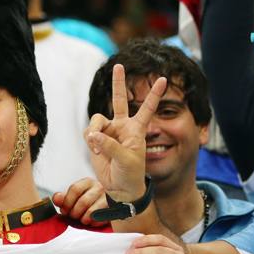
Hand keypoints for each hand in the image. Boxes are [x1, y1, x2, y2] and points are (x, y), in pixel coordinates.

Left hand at [52, 177, 109, 225]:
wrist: (104, 205)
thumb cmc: (86, 200)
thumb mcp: (73, 197)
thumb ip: (63, 198)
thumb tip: (56, 199)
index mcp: (87, 182)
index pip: (75, 189)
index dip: (67, 202)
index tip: (64, 211)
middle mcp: (99, 187)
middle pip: (83, 202)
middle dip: (75, 213)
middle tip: (73, 217)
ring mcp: (107, 198)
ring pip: (92, 212)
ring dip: (83, 219)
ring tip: (82, 219)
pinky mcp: (112, 209)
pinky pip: (100, 219)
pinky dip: (92, 223)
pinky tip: (91, 221)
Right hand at [85, 64, 165, 201]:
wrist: (119, 187)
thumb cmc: (130, 174)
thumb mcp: (126, 160)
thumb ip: (110, 146)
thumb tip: (94, 134)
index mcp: (137, 129)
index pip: (147, 108)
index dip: (154, 94)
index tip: (164, 79)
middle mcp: (123, 126)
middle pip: (119, 99)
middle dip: (118, 83)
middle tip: (118, 66)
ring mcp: (109, 131)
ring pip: (96, 120)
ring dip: (94, 132)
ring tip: (97, 145)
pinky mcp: (96, 139)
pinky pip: (89, 132)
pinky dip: (89, 140)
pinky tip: (95, 150)